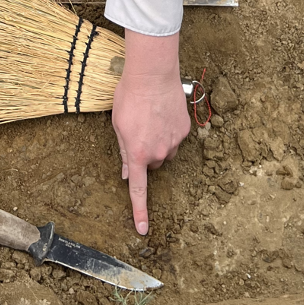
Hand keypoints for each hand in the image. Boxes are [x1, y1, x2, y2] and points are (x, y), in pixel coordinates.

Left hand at [112, 31, 190, 235]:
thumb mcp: (118, 125)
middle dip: (146, 154)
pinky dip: (169, 130)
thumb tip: (128, 174)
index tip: (143, 230)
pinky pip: (176, 138)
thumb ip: (124, 152)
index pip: (139, 190)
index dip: (140, 211)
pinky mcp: (185, 129)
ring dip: (158, 143)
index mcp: (138, 153)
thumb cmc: (129, 96)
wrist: (153, 73)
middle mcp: (158, 152)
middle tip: (138, 131)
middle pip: (152, 164)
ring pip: (165, 152)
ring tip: (151, 119)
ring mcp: (174, 141)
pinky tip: (163, 113)